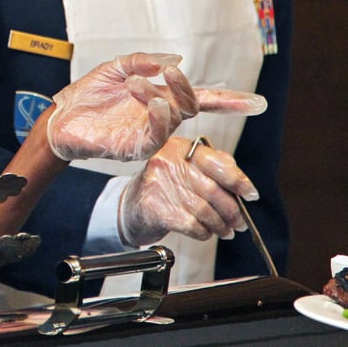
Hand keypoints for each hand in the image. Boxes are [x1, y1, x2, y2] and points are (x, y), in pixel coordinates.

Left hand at [47, 53, 265, 161]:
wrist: (60, 117)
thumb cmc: (88, 94)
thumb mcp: (114, 68)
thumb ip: (142, 60)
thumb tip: (176, 60)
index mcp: (160, 97)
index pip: (200, 98)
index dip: (229, 101)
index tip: (258, 103)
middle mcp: (159, 117)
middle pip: (191, 105)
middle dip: (188, 89)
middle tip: (171, 73)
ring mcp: (148, 133)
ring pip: (173, 119)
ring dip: (165, 98)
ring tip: (138, 83)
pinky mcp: (134, 147)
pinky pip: (155, 137)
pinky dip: (158, 119)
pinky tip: (153, 104)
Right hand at [119, 136, 258, 245]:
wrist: (132, 206)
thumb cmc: (164, 187)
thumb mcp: (185, 167)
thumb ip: (213, 166)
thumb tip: (242, 183)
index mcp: (179, 148)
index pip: (216, 162)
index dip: (238, 180)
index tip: (250, 194)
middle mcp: (167, 162)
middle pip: (213, 190)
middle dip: (232, 211)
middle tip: (239, 222)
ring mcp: (159, 184)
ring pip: (204, 210)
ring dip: (220, 225)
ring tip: (225, 231)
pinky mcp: (155, 208)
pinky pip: (191, 224)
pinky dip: (204, 232)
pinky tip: (205, 233)